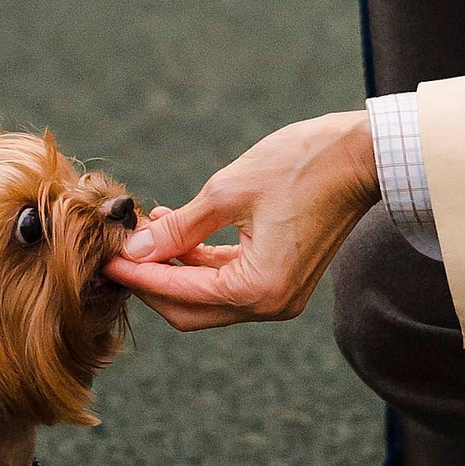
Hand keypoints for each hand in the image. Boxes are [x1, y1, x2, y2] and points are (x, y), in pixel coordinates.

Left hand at [106, 110, 381, 329]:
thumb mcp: (229, 191)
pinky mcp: (281, 278)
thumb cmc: (302, 165)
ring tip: (143, 231)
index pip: (179, 294)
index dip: (137, 275)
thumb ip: (178, 228)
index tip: (103, 259)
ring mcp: (278, 295)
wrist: (362, 156)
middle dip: (150, 281)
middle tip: (116, 253)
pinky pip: (228, 280)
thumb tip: (135, 249)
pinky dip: (199, 261)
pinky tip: (174, 230)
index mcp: (259, 289)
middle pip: (189, 309)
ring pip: (207, 296)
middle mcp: (270, 304)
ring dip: (173, 269)